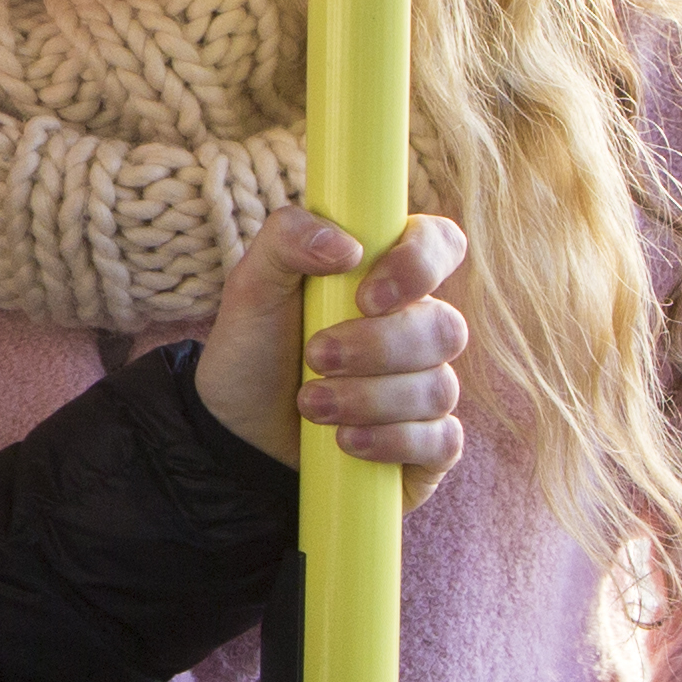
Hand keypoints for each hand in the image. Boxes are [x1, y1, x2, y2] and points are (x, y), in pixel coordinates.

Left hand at [190, 209, 471, 490]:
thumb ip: (287, 238)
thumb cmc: (254, 346)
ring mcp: (428, 386)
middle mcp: (418, 327)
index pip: (441, 245)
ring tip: (310, 404)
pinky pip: (442, 441)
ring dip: (369, 399)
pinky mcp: (427, 443)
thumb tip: (348, 246)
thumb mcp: (252, 283)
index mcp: (387, 275)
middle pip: (445, 328)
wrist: (237, 428)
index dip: (419, 265)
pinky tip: (346, 440)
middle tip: (316, 357)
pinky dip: (392, 441)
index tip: (367, 296)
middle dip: (376, 348)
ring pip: (439, 388)